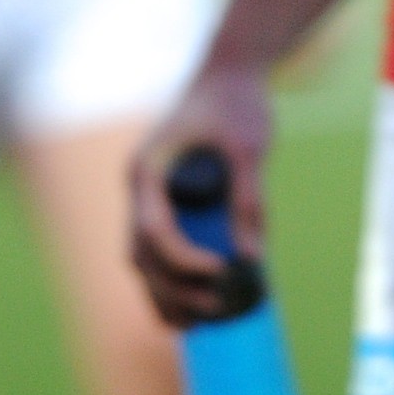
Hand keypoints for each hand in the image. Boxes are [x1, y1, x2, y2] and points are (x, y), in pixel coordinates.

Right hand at [127, 67, 272, 327]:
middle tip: (217, 306)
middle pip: (143, 255)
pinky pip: (158, 251)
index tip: (221, 269)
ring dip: (167, 292)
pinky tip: (195, 302)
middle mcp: (141, 188)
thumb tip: (253, 257)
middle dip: (175, 287)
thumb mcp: (249, 147)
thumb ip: (249, 199)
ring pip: (144, 260)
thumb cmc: (236, 103)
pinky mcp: (165, 204)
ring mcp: (149, 198)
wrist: (229, 74)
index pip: (154, 230)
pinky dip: (171, 279)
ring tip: (202, 320)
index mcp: (148, 170)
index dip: (184, 259)